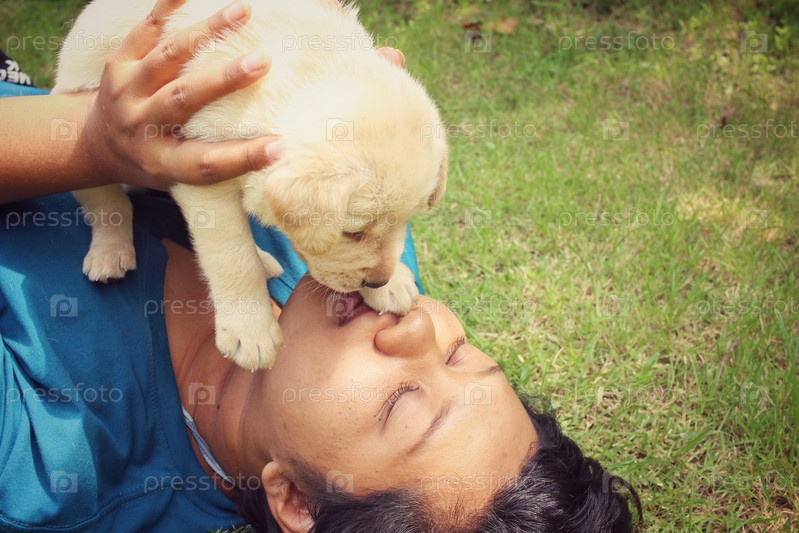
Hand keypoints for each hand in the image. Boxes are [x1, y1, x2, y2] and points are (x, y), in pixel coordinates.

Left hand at [83, 0, 280, 189]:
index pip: (207, 163)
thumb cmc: (158, 161)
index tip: (280, 147)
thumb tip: (277, 148)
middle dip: (225, 80)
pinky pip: (144, 30)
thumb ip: (218, 162)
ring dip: (208, 32)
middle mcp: (141, 126)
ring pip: (169, 57)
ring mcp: (127, 91)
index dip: (244, 157)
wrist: (98, 143)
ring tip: (243, 12)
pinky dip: (166, 8)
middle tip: (264, 62)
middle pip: (184, 99)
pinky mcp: (118, 63)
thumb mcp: (180, 175)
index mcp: (163, 162)